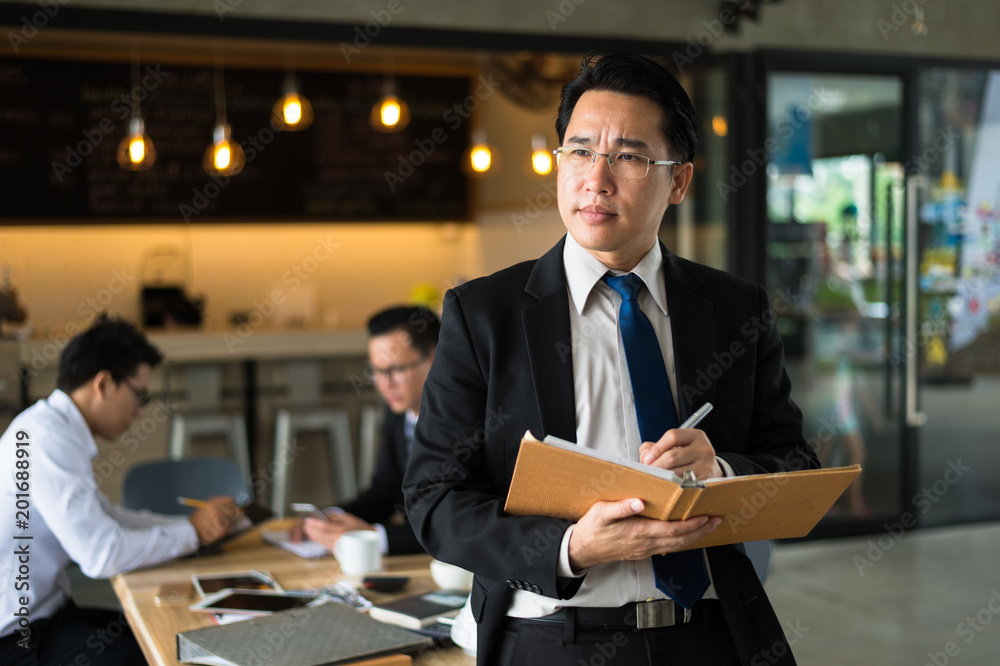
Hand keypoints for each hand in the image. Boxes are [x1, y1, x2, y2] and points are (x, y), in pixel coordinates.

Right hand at [188, 496, 241, 544]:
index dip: (232, 503)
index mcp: (212, 504)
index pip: (230, 500)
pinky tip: (219, 528)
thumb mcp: (205, 506)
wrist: (189, 532)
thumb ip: (217, 504)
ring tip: (222, 522)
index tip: (233, 505)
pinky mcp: (221, 531)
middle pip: (234, 509)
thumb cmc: (198, 519)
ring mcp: (219, 522)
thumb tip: (232, 504)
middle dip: (234, 511)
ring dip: (230, 520)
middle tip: (232, 514)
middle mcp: (217, 511)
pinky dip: (227, 528)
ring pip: (233, 519)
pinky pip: (229, 527)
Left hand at [301, 512, 374, 551]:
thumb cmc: (360, 528)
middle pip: (320, 535)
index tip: (308, 520)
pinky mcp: (338, 552)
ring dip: (313, 536)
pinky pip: (325, 546)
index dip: (314, 523)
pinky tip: (315, 537)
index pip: (323, 526)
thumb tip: (323, 518)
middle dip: (311, 530)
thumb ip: (335, 517)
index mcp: (341, 529)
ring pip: (321, 541)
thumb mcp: (349, 518)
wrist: (371, 541)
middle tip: (306, 526)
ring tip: (308, 531)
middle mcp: (338, 539)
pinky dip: (319, 541)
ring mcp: (338, 547)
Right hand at [568, 498, 720, 570]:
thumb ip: (620, 507)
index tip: (706, 516)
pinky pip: (668, 548)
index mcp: (639, 532)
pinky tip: (687, 534)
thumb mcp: (601, 513)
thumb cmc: (591, 529)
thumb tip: (639, 502)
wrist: (582, 549)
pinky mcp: (643, 551)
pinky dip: (682, 541)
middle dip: (700, 530)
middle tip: (716, 520)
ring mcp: (645, 550)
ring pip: (676, 546)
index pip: (672, 530)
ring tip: (708, 526)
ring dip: (694, 537)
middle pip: (680, 540)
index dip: (691, 525)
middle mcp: (646, 544)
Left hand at [639, 428, 722, 480]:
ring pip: (677, 472)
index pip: (672, 436)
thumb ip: (655, 447)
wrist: (711, 470)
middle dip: (655, 466)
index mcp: (694, 435)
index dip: (656, 448)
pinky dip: (672, 486)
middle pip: (672, 456)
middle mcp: (703, 448)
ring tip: (654, 480)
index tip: (646, 460)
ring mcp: (706, 465)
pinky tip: (666, 487)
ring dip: (662, 477)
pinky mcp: (707, 480)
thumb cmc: (688, 457)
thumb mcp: (675, 445)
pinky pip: (684, 484)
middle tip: (647, 472)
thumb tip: (644, 456)